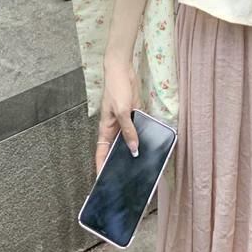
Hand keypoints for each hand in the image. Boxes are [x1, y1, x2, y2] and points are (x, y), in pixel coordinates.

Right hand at [96, 53, 138, 171]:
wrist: (123, 70)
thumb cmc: (116, 88)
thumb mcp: (122, 111)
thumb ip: (128, 130)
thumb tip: (134, 149)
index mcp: (106, 130)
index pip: (101, 153)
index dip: (101, 167)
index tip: (103, 180)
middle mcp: (115, 130)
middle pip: (116, 151)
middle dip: (120, 163)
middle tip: (127, 179)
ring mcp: (125, 124)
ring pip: (129, 143)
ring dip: (134, 151)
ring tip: (141, 167)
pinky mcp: (135, 118)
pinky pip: (139, 132)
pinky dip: (143, 139)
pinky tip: (150, 148)